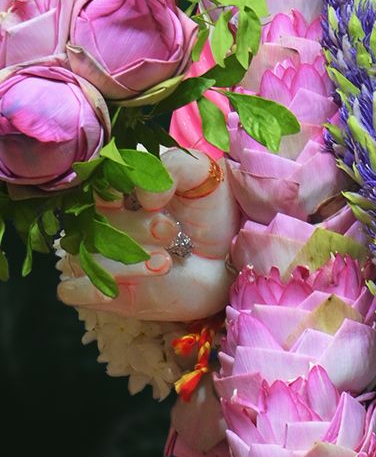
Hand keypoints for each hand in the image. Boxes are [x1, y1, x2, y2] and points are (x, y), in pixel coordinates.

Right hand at [57, 146, 237, 322]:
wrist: (223, 262)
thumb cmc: (208, 214)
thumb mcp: (202, 177)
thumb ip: (175, 166)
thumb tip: (145, 195)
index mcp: (117, 184)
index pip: (95, 179)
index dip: (117, 187)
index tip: (152, 199)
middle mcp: (100, 218)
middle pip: (92, 218)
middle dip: (134, 226)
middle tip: (169, 230)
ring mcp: (97, 254)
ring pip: (84, 253)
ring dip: (122, 261)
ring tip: (164, 263)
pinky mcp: (100, 289)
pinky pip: (71, 289)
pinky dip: (89, 288)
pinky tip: (116, 289)